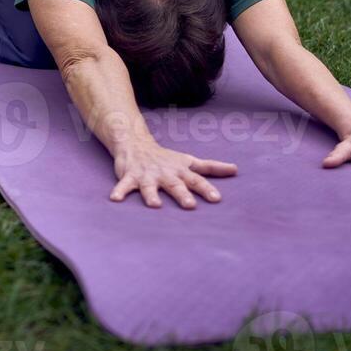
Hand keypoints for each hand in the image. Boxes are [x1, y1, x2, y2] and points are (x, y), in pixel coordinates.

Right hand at [111, 140, 237, 208]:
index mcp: (180, 170)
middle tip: (190, 205)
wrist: (136, 144)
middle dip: (182, 194)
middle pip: (175, 185)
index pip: (196, 180)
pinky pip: (124, 185)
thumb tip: (236, 170)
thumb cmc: (167, 159)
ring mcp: (147, 175)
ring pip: (150, 187)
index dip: (206, 189)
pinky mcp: (130, 177)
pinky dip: (120, 191)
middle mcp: (165, 173)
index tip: (216, 199)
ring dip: (152, 195)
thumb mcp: (189, 161)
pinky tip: (115, 199)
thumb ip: (211, 167)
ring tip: (155, 205)